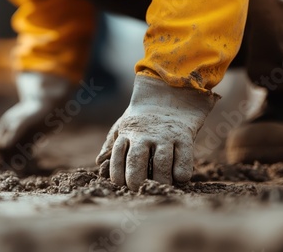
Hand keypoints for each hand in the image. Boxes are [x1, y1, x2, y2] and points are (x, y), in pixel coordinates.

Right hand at [0, 72, 71, 174]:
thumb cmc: (36, 110)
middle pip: (3, 152)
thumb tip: (2, 146)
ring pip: (15, 154)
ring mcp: (22, 136)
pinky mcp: (32, 139)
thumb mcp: (24, 120)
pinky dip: (27, 160)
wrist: (52, 103)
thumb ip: (14, 133)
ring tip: (21, 174)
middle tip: (11, 174)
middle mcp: (11, 133)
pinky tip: (32, 168)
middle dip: (5, 163)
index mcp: (5, 127)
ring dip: (16, 164)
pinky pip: (26, 153)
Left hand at [96, 75, 217, 189]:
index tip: (120, 184)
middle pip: (137, 160)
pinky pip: (184, 158)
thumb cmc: (143, 119)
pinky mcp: (184, 136)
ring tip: (159, 187)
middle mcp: (145, 135)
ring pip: (161, 162)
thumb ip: (112, 145)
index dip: (117, 172)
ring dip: (160, 178)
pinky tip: (178, 179)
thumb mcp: (124, 126)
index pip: (118, 155)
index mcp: (128, 133)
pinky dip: (181, 172)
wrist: (171, 93)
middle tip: (136, 189)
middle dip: (135, 178)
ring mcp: (165, 135)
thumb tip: (98, 162)